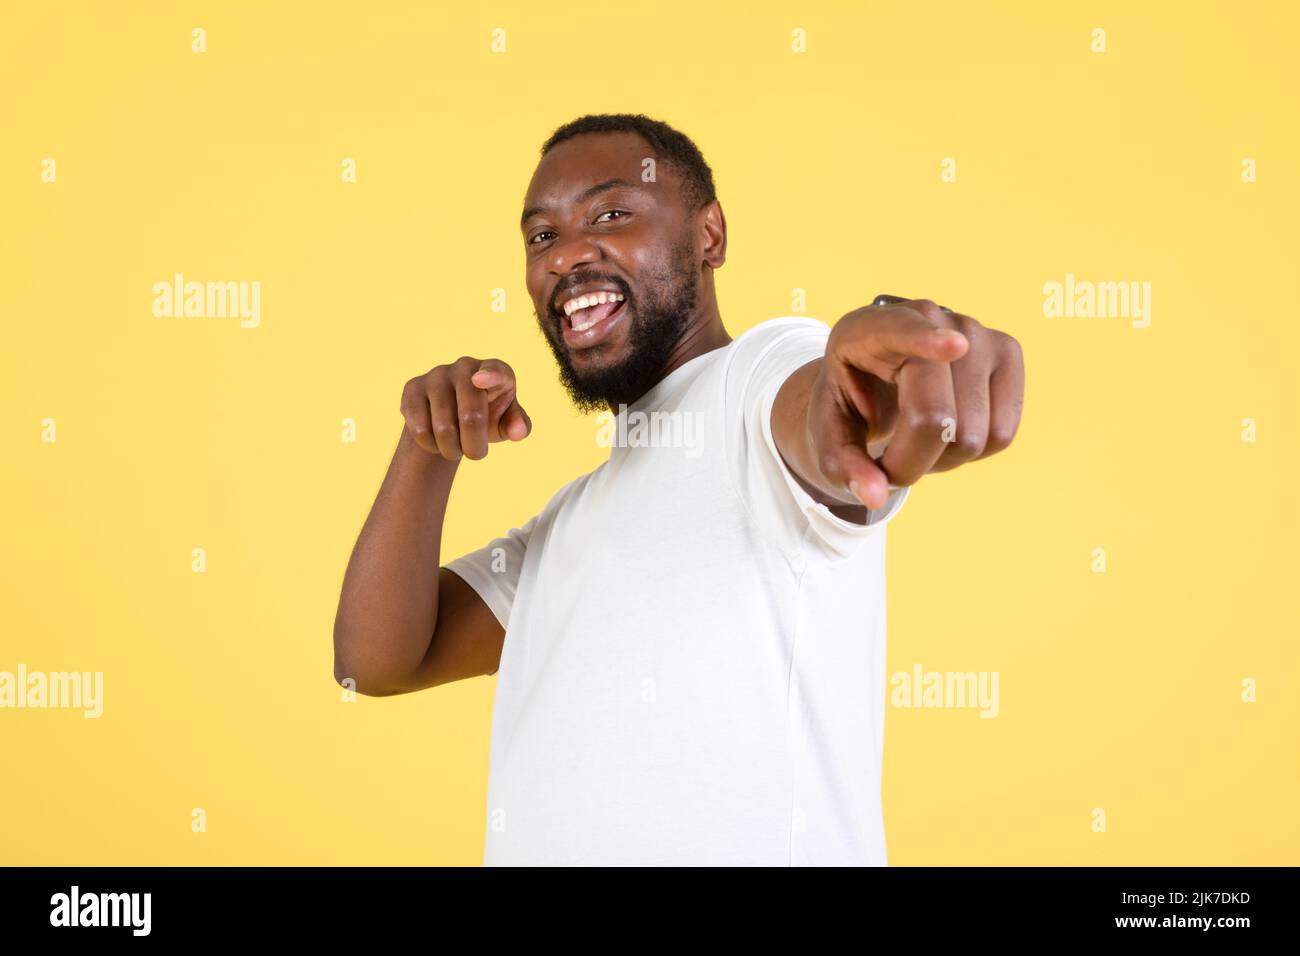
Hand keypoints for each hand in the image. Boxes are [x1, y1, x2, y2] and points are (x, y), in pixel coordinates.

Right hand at [400, 357, 531, 459]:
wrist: (451, 418)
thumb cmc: (488, 418)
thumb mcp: (507, 424)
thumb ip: (519, 427)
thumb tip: (518, 431)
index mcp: (495, 370)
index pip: (495, 370)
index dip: (489, 376)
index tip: (479, 380)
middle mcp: (465, 366)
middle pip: (471, 415)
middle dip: (475, 445)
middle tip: (476, 455)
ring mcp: (436, 374)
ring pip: (444, 427)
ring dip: (452, 449)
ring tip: (456, 449)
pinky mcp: (412, 388)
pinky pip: (420, 427)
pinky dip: (430, 445)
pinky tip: (435, 441)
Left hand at [809, 297, 1023, 508]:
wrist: (878, 382)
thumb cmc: (850, 407)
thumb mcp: (830, 437)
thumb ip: (843, 467)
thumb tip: (875, 497)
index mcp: (866, 329)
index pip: (900, 334)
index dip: (926, 342)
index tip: (955, 347)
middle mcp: (926, 315)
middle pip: (934, 416)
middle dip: (908, 460)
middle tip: (886, 457)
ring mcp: (974, 330)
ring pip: (973, 435)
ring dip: (941, 459)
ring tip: (916, 435)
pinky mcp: (1008, 351)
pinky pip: (1002, 433)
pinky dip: (974, 452)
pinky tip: (949, 429)